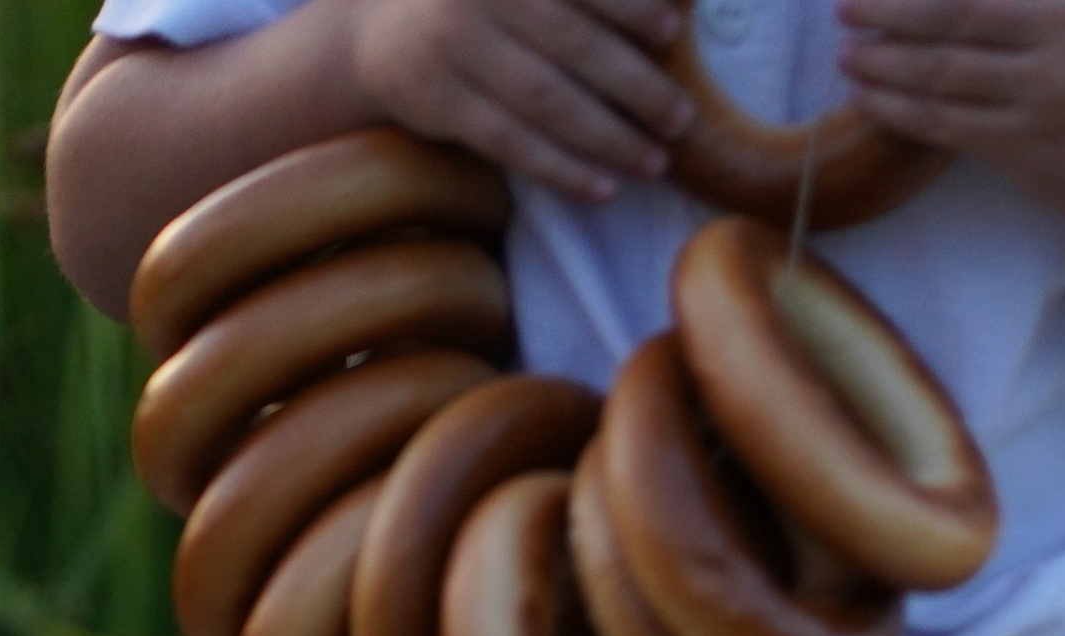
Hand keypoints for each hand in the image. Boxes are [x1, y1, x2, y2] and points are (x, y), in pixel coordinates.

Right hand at [343, 0, 695, 200]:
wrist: (381, 29)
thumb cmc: (480, 4)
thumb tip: (676, 5)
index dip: (626, 3)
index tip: (673, 28)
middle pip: (570, 43)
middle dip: (634, 84)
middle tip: (682, 119)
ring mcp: (452, 47)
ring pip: (545, 99)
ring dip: (608, 137)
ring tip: (655, 163)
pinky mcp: (437, 100)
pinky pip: (510, 143)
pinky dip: (561, 169)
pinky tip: (604, 189)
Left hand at [836, 0, 1064, 225]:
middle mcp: (1057, 49)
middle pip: (953, 23)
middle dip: (890, 16)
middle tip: (844, 10)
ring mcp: (1039, 105)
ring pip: (944, 79)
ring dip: (886, 69)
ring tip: (846, 59)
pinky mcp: (1023, 153)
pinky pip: (949, 128)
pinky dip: (903, 113)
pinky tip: (870, 101)